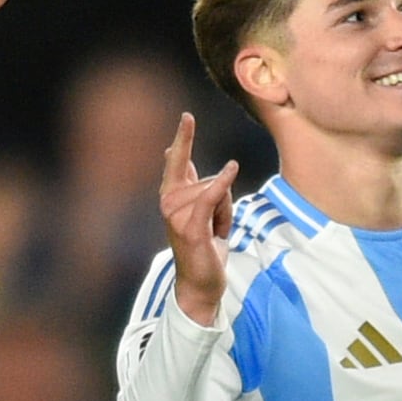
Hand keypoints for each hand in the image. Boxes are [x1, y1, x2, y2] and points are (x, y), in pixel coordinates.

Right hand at [161, 112, 238, 325]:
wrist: (201, 284)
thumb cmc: (205, 248)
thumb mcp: (204, 212)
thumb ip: (196, 184)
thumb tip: (178, 155)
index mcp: (172, 197)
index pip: (177, 160)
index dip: (183, 138)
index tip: (187, 117)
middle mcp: (169, 202)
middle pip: (205, 177)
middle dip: (220, 199)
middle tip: (215, 228)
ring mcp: (177, 215)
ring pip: (214, 190)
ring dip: (225, 211)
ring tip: (214, 233)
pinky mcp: (190, 227)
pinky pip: (210, 196)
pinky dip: (222, 184)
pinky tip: (232, 169)